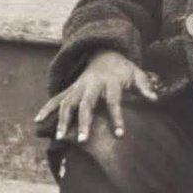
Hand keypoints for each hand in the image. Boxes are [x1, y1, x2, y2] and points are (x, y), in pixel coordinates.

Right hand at [35, 51, 157, 141]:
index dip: (117, 117)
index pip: (113, 100)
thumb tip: (155, 99)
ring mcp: (78, 85)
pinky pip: (56, 98)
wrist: (105, 52)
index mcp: (110, 81)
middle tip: (83, 140)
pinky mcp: (70, 88)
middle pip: (85, 103)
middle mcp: (91, 83)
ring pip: (67, 102)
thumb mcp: (137, 73)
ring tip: (59, 136)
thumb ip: (145, 86)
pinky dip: (46, 108)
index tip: (120, 134)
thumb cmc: (124, 69)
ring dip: (62, 119)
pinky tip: (38, 120)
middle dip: (83, 121)